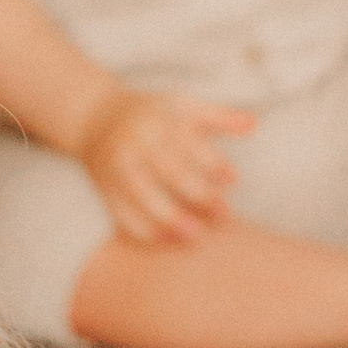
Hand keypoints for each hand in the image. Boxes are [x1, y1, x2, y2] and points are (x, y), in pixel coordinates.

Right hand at [80, 88, 255, 245]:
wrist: (93, 116)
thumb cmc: (149, 112)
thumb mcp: (182, 106)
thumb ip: (219, 117)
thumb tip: (254, 124)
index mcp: (159, 121)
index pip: (191, 145)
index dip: (214, 163)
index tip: (233, 180)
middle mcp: (136, 143)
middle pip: (170, 172)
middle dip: (200, 196)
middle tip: (225, 217)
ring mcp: (117, 167)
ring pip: (143, 196)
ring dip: (169, 218)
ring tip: (195, 237)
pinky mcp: (104, 187)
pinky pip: (121, 213)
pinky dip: (142, 230)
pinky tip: (167, 240)